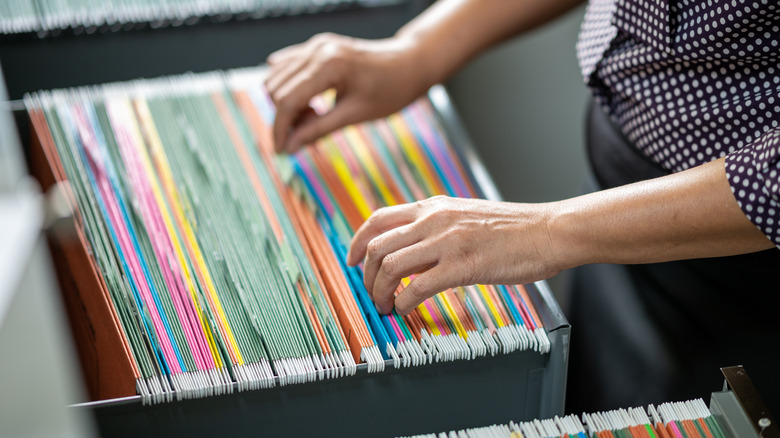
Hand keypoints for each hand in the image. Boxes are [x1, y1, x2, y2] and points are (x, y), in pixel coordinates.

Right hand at [265, 32, 429, 152]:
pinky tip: (310, 103)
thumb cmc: (390, 90)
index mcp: (329, 66)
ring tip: (313, 118)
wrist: (410, 64)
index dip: (280, 129)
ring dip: (286, 103)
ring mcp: (316, 45)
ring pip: (277, 77)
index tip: (280, 151)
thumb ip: (318, 129)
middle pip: (277, 89)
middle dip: (284, 117)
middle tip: (305, 135)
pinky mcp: (318, 46)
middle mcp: (317, 50)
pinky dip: (290, 87)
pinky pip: (287, 66)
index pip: (287, 100)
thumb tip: (289, 147)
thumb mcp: (355, 115)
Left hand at [346, 196, 559, 314]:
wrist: (549, 231)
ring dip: (379, 292)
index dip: (356, 242)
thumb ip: (436, 228)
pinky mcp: (462, 265)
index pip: (378, 219)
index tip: (351, 261)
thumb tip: (411, 253)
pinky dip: (403, 302)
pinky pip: (416, 287)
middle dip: (365, 275)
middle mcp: (433, 219)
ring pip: (389, 267)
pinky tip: (405, 310)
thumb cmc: (514, 229)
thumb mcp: (465, 216)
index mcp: (433, 206)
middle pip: (376, 246)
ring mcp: (447, 241)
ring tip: (385, 306)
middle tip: (371, 293)